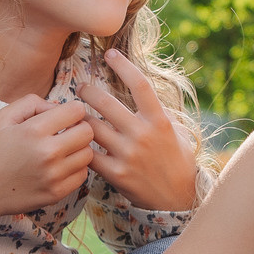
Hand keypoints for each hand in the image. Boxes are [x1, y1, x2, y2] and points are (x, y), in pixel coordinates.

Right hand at [0, 95, 94, 220]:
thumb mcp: (3, 117)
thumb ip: (32, 103)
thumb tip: (58, 107)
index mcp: (34, 130)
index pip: (77, 111)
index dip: (72, 110)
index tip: (63, 117)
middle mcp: (48, 153)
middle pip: (88, 132)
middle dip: (79, 128)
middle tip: (65, 133)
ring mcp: (54, 175)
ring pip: (88, 154)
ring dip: (78, 149)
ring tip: (61, 150)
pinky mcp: (57, 193)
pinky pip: (82, 175)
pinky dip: (74, 169)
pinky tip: (59, 167)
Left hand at [82, 51, 199, 210]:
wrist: (178, 199)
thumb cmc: (177, 161)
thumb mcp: (175, 132)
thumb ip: (157, 112)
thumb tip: (139, 89)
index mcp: (159, 120)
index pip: (140, 84)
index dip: (123, 65)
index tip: (110, 54)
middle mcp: (143, 134)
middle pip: (107, 103)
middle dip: (88, 91)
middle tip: (81, 88)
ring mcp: (128, 155)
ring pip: (93, 128)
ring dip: (81, 119)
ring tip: (75, 115)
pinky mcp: (116, 174)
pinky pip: (90, 155)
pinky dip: (82, 146)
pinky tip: (77, 141)